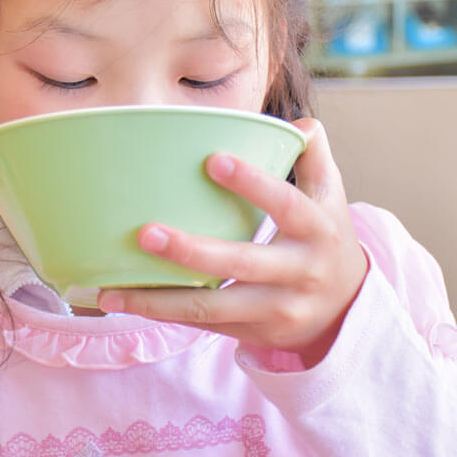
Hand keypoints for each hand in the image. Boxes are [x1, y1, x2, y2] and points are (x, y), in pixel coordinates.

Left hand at [97, 118, 367, 366]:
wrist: (345, 308)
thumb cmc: (324, 236)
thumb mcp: (329, 194)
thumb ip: (313, 154)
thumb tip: (294, 123)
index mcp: (317, 228)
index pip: (286, 204)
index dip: (253, 183)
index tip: (212, 159)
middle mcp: (299, 272)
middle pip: (242, 262)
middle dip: (191, 251)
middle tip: (144, 231)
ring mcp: (275, 309)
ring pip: (213, 309)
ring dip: (159, 301)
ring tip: (111, 291)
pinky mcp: (252, 332)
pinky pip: (203, 325)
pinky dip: (163, 314)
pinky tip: (123, 301)